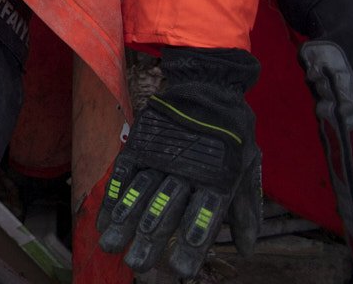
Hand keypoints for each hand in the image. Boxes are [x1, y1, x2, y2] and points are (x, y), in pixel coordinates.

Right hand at [97, 48, 260, 277]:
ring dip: (125, 221)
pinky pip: (125, 173)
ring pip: (142, 193)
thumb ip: (245, 209)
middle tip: (138, 265)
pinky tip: (104, 217)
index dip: (191, 245)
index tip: (179, 270)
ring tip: (110, 245)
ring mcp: (162, 156)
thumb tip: (247, 250)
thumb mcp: (248, 168)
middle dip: (150, 240)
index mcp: (218, 180)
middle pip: (166, 210)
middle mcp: (188, 170)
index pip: (203, 219)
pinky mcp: (142, 143)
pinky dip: (114, 195)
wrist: (207, 86)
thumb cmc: (232, 133)